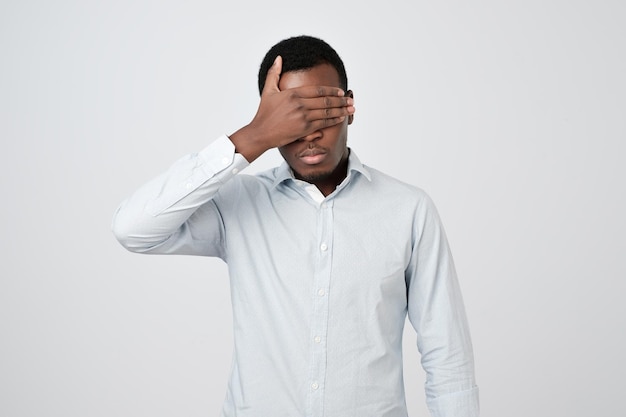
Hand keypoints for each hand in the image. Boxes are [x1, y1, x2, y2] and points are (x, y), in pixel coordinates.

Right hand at [230, 56, 354, 161]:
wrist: (261, 133)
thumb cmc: (264, 113)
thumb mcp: (268, 91)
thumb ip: (274, 73)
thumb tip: (279, 58)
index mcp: (293, 94)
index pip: (318, 90)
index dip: (331, 91)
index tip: (340, 92)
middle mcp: (300, 105)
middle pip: (326, 101)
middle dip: (341, 101)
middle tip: (351, 100)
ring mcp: (303, 117)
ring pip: (327, 112)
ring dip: (341, 110)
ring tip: (351, 109)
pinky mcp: (304, 129)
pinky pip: (323, 123)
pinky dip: (334, 120)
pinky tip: (341, 118)